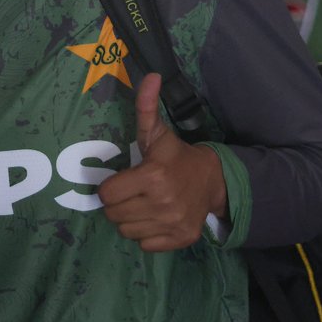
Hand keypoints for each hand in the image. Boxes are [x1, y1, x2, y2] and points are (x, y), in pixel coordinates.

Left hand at [98, 73, 226, 252]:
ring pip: (126, 231)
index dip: (111, 187)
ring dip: (131, 219)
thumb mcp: (158, 133)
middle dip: (119, 203)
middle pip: (113, 214)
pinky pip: (144, 245)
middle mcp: (162, 203)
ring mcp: (172, 224)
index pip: (107, 194)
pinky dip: (146, 234)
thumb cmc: (176, 156)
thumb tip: (151, 76)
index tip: (124, 180)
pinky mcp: (180, 239)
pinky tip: (156, 218)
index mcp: (152, 176)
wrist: (214, 181)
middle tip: (133, 192)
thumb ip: (147, 106)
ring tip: (144, 205)